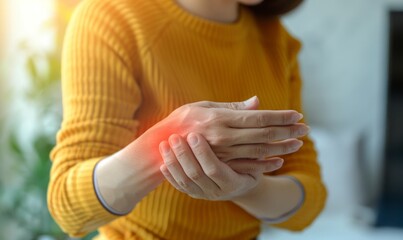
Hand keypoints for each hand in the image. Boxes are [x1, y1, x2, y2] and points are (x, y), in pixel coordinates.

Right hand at [147, 96, 307, 161]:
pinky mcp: (221, 165)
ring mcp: (224, 153)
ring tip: (298, 144)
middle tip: (305, 129)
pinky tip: (278, 162)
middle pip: (264, 134)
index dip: (280, 116)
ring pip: (259, 151)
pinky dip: (265, 164)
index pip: (258, 117)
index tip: (297, 115)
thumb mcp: (203, 106)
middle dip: (287, 131)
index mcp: (221, 119)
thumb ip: (231, 107)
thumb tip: (257, 103)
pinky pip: (247, 166)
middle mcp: (225, 137)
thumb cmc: (182, 121)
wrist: (160, 146)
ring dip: (281, 147)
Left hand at [159, 133, 283, 200]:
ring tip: (165, 144)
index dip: (202, 152)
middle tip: (173, 137)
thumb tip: (256, 99)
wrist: (238, 186)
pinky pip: (179, 186)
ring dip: (174, 161)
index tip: (192, 134)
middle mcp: (219, 188)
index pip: (216, 167)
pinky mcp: (195, 193)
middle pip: (197, 173)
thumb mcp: (248, 145)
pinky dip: (170, 175)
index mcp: (233, 177)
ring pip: (186, 179)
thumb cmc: (243, 155)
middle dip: (184, 154)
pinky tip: (163, 162)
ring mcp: (206, 192)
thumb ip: (242, 123)